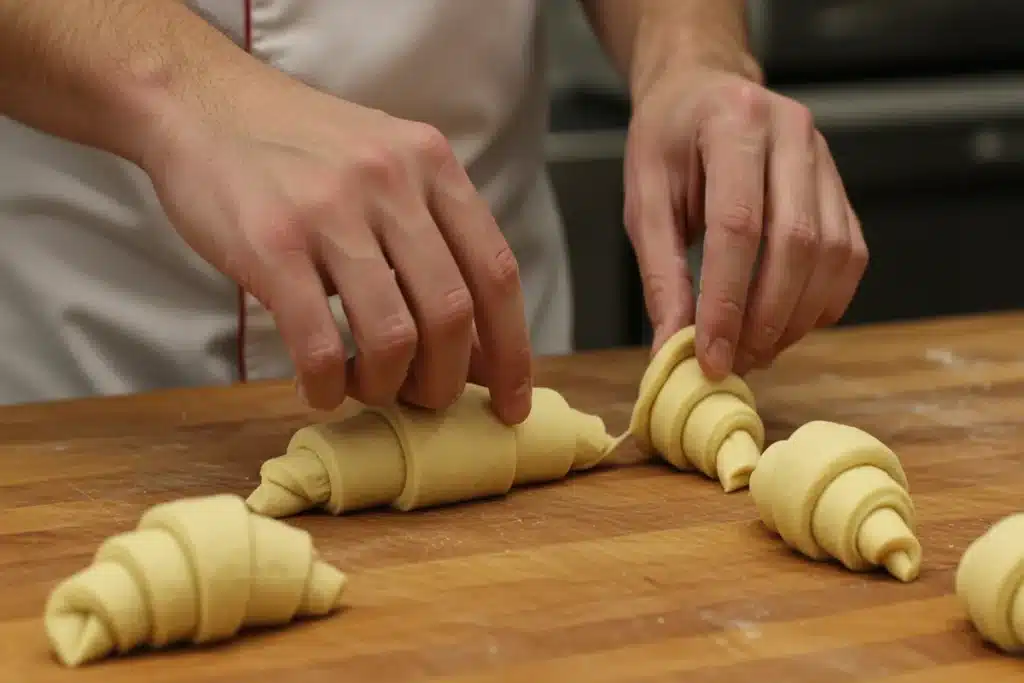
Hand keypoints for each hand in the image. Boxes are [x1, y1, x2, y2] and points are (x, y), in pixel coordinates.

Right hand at [139, 71, 531, 422]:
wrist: (201, 101)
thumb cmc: (301, 150)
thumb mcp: (386, 169)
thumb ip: (433, 242)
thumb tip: (475, 350)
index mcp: (432, 164)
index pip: (495, 271)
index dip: (512, 350)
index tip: (510, 403)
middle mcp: (392, 182)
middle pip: (452, 312)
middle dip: (445, 379)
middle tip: (423, 400)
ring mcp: (331, 211)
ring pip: (394, 336)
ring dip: (387, 385)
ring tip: (366, 388)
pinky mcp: (271, 243)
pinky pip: (318, 343)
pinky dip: (326, 385)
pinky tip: (319, 388)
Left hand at [623, 65, 867, 377]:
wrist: (703, 93)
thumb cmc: (667, 144)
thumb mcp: (645, 200)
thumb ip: (660, 272)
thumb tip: (673, 344)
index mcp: (732, 123)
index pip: (738, 226)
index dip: (727, 301)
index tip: (711, 357)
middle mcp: (792, 134)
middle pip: (796, 243)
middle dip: (765, 318)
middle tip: (735, 362)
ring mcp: (826, 157)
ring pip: (832, 255)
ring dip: (796, 317)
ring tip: (756, 350)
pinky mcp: (841, 187)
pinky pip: (849, 256)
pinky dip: (821, 303)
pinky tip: (785, 325)